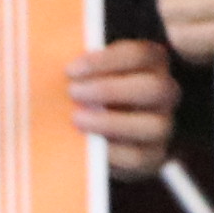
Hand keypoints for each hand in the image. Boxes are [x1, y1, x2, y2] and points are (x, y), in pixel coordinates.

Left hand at [69, 38, 181, 176]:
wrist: (104, 130)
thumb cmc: (92, 90)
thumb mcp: (89, 71)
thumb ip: (79, 66)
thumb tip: (47, 61)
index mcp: (152, 61)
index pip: (139, 55)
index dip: (106, 61)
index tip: (71, 69)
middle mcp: (165, 91)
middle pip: (154, 88)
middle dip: (110, 90)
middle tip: (73, 92)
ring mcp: (163, 125)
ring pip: (154, 125)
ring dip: (111, 122)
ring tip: (77, 119)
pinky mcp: (153, 155)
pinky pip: (139, 157)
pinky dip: (112, 152)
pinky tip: (88, 144)